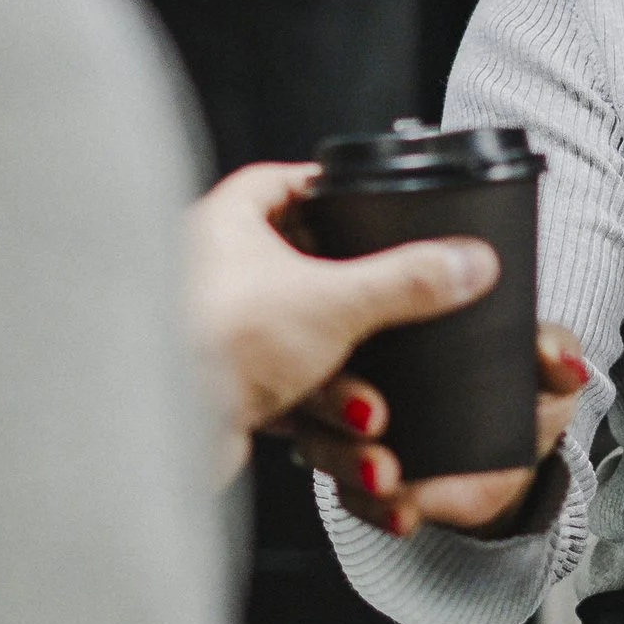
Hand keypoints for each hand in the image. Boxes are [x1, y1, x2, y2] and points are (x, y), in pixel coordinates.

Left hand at [187, 160, 500, 473]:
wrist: (157, 436)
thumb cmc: (213, 345)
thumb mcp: (334, 302)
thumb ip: (407, 283)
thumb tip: (466, 261)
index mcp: (225, 224)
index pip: (283, 185)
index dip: (330, 192)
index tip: (370, 203)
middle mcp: (211, 273)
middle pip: (304, 271)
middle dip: (358, 310)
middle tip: (391, 316)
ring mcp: (216, 335)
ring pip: (301, 343)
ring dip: (345, 383)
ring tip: (369, 412)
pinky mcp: (222, 390)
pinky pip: (286, 392)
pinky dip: (320, 415)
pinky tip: (353, 439)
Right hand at [293, 322, 591, 539]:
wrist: (518, 464)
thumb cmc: (521, 393)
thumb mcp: (543, 369)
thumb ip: (554, 353)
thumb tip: (554, 355)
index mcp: (390, 327)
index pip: (345, 312)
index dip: (342, 319)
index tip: (365, 333)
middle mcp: (356, 375)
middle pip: (320, 381)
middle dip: (334, 400)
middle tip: (373, 417)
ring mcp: (352, 432)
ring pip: (323, 443)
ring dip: (348, 460)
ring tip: (387, 476)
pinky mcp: (364, 483)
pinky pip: (354, 496)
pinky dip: (376, 507)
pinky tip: (402, 512)